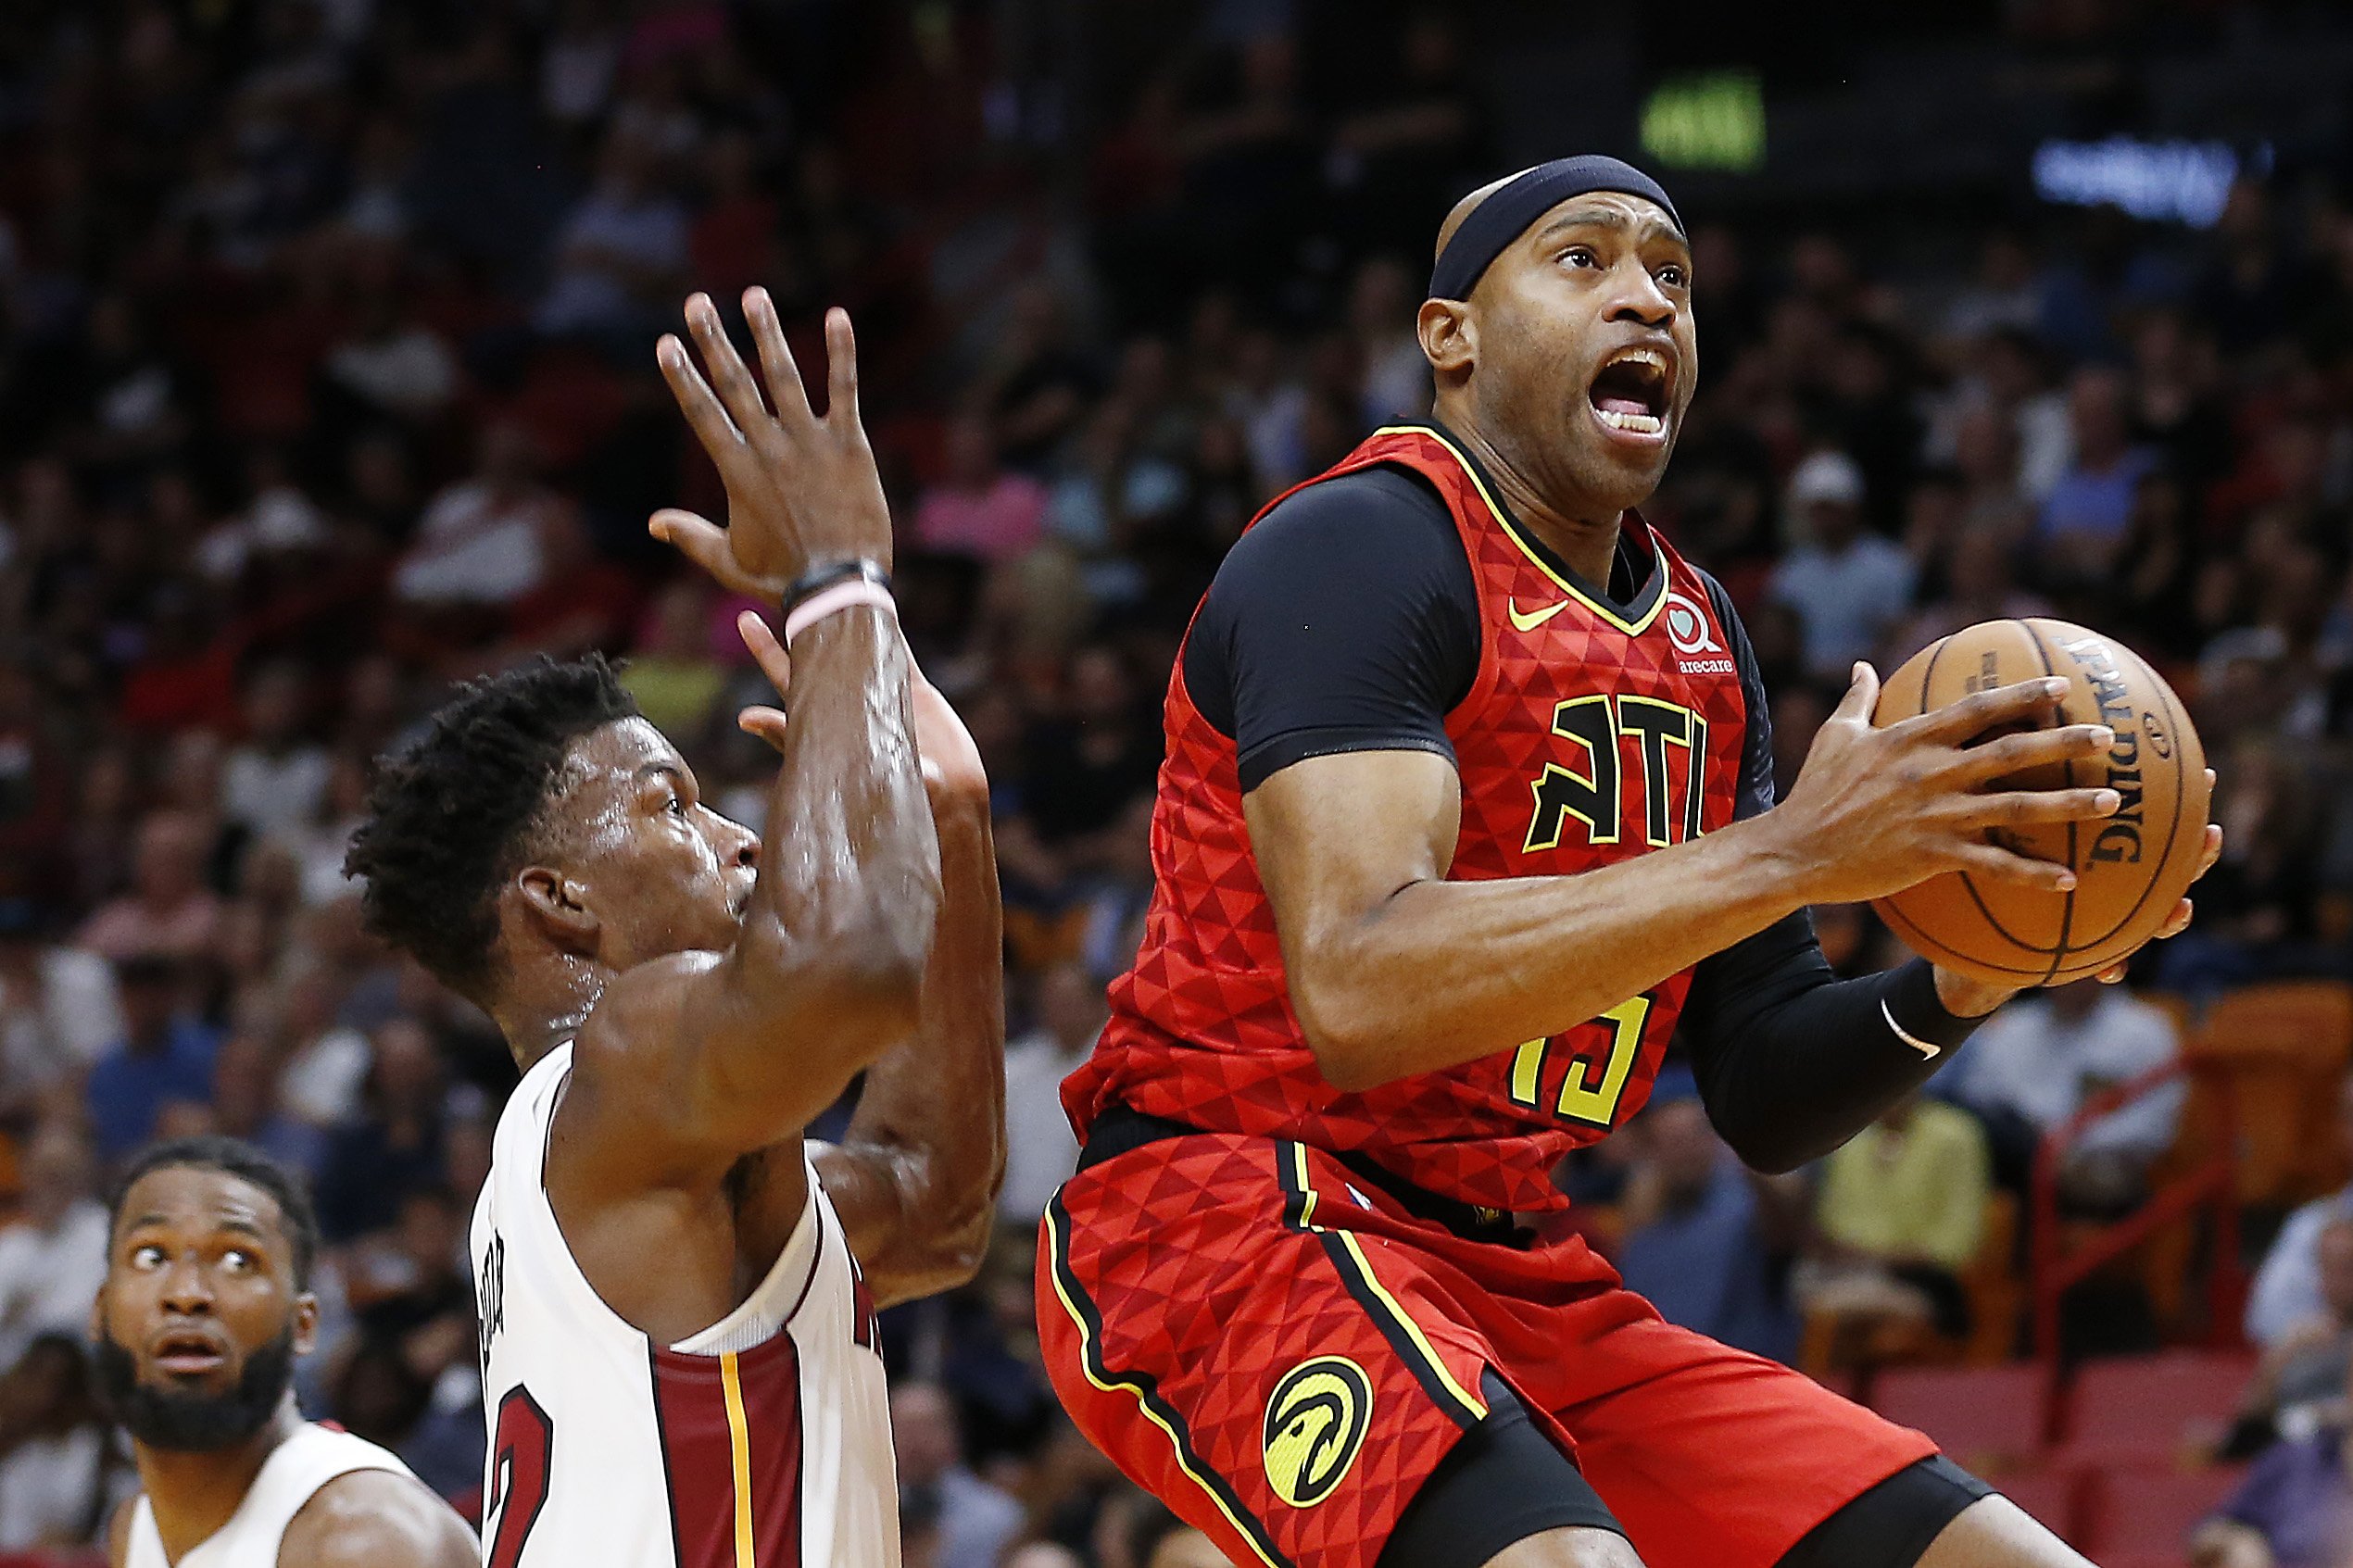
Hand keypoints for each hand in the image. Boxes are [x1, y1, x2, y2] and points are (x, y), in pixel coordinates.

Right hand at [650, 289, 891, 596]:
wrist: (839, 589)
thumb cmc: (782, 579)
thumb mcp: (728, 560)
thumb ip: (691, 536)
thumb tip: (654, 523)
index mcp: (737, 472)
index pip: (702, 413)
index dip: (682, 377)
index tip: (666, 344)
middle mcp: (769, 448)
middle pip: (734, 385)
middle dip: (712, 340)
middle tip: (696, 302)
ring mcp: (810, 443)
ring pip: (784, 377)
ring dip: (767, 333)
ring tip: (755, 295)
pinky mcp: (849, 445)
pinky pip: (843, 389)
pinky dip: (841, 352)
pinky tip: (838, 315)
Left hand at [731, 611, 988, 811]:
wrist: (955, 798)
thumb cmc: (913, 798)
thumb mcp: (875, 777)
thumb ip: (833, 750)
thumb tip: (760, 724)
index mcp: (830, 727)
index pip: (789, 684)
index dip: (769, 655)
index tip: (747, 624)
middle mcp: (849, 708)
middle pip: (808, 664)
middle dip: (783, 637)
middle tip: (750, 615)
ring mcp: (880, 696)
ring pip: (849, 649)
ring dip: (835, 621)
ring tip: (818, 590)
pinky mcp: (912, 690)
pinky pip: (895, 650)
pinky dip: (885, 626)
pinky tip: (873, 599)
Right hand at [1764, 662, 2123, 906]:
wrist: (1792, 850)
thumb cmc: (1813, 792)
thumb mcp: (1835, 736)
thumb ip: (1858, 699)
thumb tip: (1863, 665)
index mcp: (1910, 740)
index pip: (1975, 710)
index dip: (2020, 696)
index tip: (2060, 686)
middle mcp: (1929, 773)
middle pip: (2009, 753)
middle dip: (2062, 742)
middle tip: (2106, 737)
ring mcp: (1933, 815)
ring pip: (2013, 807)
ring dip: (2066, 805)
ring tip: (2111, 802)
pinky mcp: (1931, 855)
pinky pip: (1991, 865)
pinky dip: (2031, 873)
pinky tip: (2068, 879)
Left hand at [1930, 785, 2220, 1012]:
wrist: (1967, 931)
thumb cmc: (1985, 866)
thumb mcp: (1995, 823)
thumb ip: (2016, 781)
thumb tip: (2021, 722)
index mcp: (2098, 844)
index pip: (2150, 819)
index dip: (2184, 798)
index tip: (2208, 775)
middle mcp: (2109, 878)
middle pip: (2166, 864)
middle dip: (2194, 853)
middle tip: (2212, 833)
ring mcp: (2099, 913)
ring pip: (2148, 915)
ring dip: (2170, 915)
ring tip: (2181, 909)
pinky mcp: (2074, 949)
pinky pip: (2100, 962)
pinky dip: (2110, 967)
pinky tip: (2113, 971)